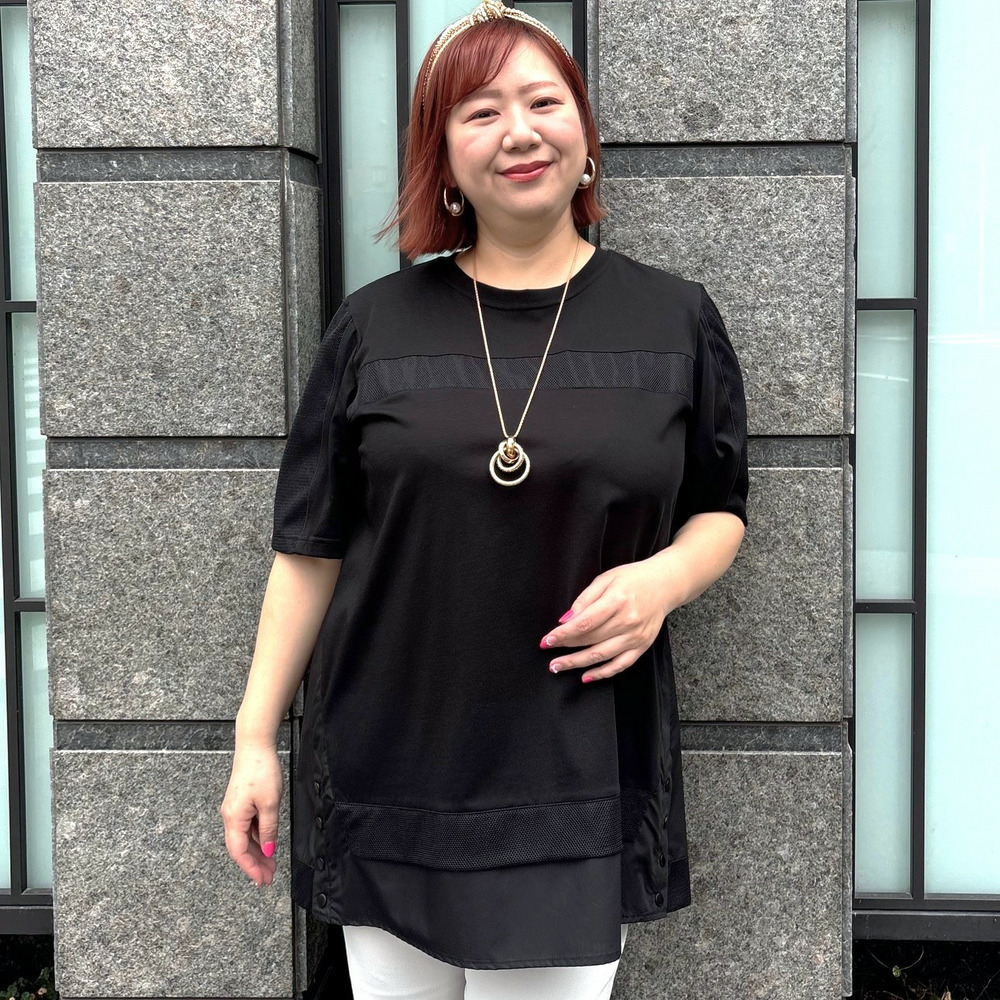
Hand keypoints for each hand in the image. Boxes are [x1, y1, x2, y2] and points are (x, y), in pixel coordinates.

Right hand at [220, 740, 282, 887]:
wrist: (254, 746)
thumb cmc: (260, 770)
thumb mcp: (270, 803)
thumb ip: (269, 829)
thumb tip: (269, 850)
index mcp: (233, 818)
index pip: (239, 852)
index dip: (251, 868)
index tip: (262, 880)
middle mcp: (230, 816)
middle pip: (241, 848)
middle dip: (255, 864)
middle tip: (269, 878)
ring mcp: (235, 810)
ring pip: (245, 838)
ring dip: (257, 852)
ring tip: (270, 865)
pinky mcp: (241, 803)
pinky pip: (248, 827)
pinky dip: (258, 838)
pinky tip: (267, 844)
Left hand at [540, 556, 678, 682]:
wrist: (665, 584)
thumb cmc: (633, 579)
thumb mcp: (606, 579)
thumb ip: (585, 599)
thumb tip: (566, 619)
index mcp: (617, 600)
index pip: (584, 622)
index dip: (563, 634)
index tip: (547, 639)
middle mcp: (628, 621)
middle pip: (590, 639)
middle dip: (565, 647)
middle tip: (547, 652)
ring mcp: (636, 636)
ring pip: (601, 655)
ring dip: (577, 663)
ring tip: (558, 666)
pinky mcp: (642, 646)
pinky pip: (620, 665)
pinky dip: (602, 673)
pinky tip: (585, 676)